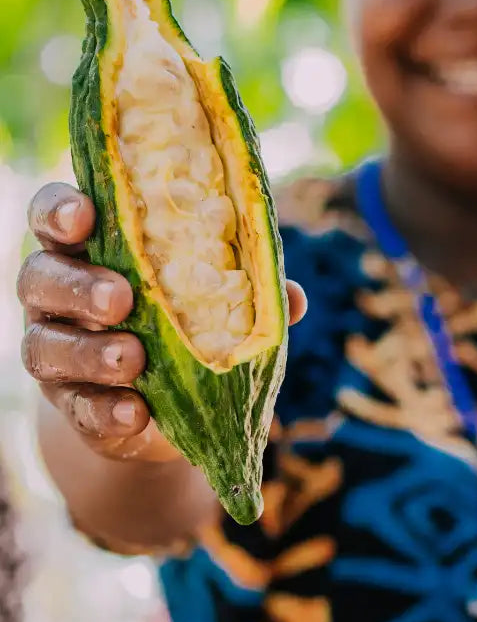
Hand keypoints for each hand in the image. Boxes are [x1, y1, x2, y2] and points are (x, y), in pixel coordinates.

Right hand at [17, 183, 306, 463]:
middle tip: (121, 297)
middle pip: (39, 276)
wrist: (165, 405)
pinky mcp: (69, 403)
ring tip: (133, 358)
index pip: (55, 215)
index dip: (60, 209)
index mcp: (91, 248)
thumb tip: (292, 297)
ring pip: (45, 344)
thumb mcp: (215, 299)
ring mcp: (56, 349)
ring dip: (89, 351)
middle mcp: (59, 294)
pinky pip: (76, 405)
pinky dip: (105, 408)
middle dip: (77, 285)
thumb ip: (246, 290)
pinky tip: (135, 411)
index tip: (84, 214)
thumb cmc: (187, 322)